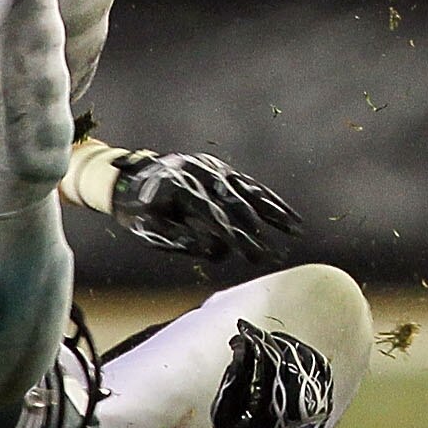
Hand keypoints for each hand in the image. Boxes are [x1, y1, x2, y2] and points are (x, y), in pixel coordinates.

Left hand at [112, 152, 301, 266]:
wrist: (131, 176)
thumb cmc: (139, 210)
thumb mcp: (149, 228)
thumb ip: (182, 240)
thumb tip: (219, 252)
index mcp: (180, 188)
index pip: (213, 216)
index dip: (233, 236)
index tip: (250, 256)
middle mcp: (203, 175)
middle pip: (236, 206)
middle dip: (256, 233)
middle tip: (271, 257)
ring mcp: (216, 170)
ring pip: (251, 192)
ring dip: (275, 214)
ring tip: (296, 231)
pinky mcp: (224, 171)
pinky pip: (253, 187)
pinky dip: (272, 203)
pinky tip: (289, 217)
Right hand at [212, 320, 334, 427]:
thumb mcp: (225, 418)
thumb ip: (233, 382)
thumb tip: (240, 349)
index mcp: (270, 404)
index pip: (264, 361)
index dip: (253, 343)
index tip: (241, 333)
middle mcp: (298, 400)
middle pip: (287, 356)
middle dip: (269, 342)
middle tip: (253, 336)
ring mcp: (315, 399)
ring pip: (306, 359)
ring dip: (287, 346)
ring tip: (269, 341)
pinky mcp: (324, 400)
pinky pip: (318, 368)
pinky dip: (304, 355)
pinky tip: (291, 351)